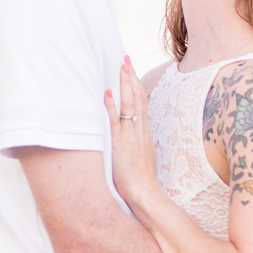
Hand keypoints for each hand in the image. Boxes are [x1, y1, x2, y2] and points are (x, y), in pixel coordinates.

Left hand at [105, 56, 158, 212]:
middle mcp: (139, 130)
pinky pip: (116, 122)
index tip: (131, 70)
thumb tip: (132, 135)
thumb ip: (138, 142)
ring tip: (121, 67)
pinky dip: (112, 106)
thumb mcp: (142, 155)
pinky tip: (108, 93)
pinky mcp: (120, 145)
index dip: (137, 84)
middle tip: (126, 59)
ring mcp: (130, 136)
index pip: (142, 102)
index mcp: (144, 132)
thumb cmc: (142, 179)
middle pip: (138, 98)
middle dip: (131, 77)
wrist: (144, 193)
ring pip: (130, 105)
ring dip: (125, 85)